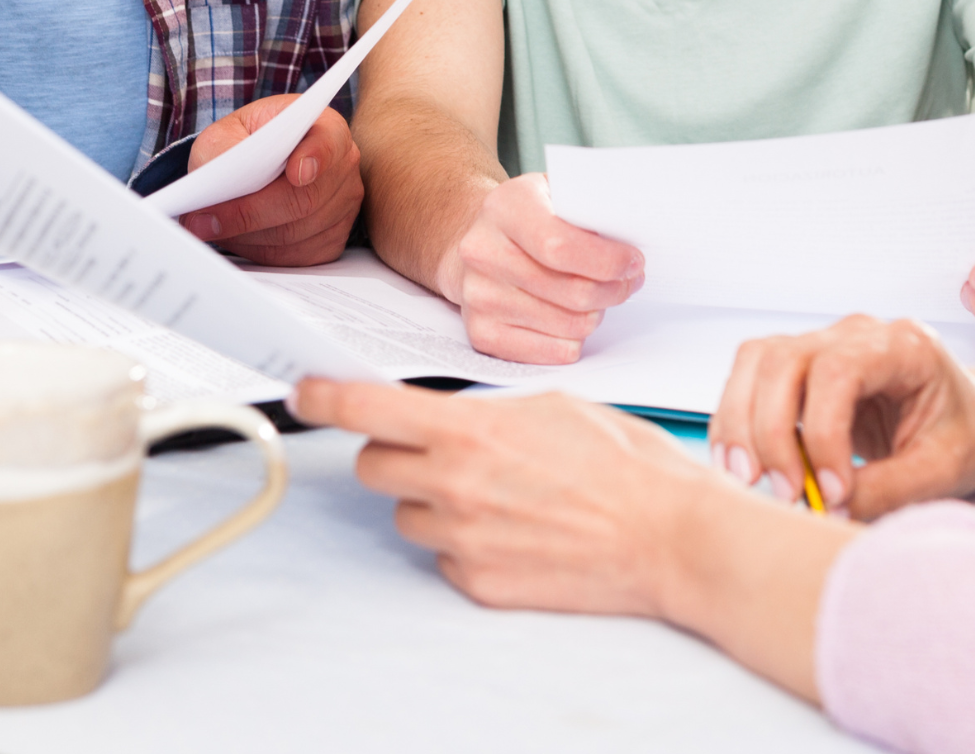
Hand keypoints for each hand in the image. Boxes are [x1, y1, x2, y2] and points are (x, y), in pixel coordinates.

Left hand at [177, 96, 363, 265]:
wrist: (257, 165)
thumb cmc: (247, 143)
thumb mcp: (227, 133)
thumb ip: (221, 150)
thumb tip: (212, 186)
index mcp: (324, 127)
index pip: (328, 141)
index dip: (316, 157)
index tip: (296, 174)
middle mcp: (343, 167)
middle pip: (305, 199)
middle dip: (250, 212)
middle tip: (205, 219)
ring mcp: (343, 206)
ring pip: (296, 233)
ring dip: (248, 235)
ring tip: (209, 228)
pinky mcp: (333, 240)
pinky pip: (296, 256)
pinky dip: (259, 251)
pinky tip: (238, 237)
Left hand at [291, 378, 706, 616]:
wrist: (671, 538)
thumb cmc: (626, 466)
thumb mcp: (553, 408)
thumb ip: (484, 414)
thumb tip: (450, 420)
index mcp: (469, 432)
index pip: (367, 410)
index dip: (325, 397)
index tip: (304, 390)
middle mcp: (454, 487)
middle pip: (375, 467)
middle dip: (396, 454)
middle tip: (442, 451)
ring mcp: (463, 540)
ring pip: (408, 514)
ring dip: (434, 501)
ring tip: (498, 495)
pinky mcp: (479, 583)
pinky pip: (443, 555)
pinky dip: (465, 542)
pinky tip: (516, 531)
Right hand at [433, 174, 643, 363]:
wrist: (476, 239)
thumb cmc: (529, 218)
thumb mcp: (554, 194)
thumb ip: (588, 211)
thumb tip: (631, 243)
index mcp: (505, 208)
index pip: (560, 246)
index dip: (608, 261)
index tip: (633, 262)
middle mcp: (483, 252)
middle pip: (572, 292)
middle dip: (614, 290)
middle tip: (626, 281)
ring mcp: (478, 296)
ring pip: (569, 326)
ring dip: (595, 314)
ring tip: (594, 296)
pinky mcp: (481, 332)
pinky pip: (552, 352)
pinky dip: (573, 340)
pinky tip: (571, 317)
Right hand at [710, 316, 974, 519]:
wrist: (971, 418)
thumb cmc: (964, 436)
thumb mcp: (941, 471)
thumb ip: (886, 489)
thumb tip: (824, 511)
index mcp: (903, 345)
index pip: (839, 372)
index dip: (823, 433)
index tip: (831, 491)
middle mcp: (855, 333)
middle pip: (783, 360)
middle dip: (771, 433)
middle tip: (785, 494)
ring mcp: (822, 343)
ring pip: (755, 363)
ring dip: (742, 424)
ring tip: (750, 480)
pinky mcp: (799, 368)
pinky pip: (750, 381)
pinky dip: (739, 423)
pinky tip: (747, 465)